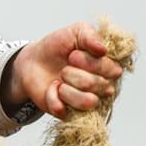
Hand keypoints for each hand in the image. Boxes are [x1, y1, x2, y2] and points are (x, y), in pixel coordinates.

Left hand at [6, 21, 123, 117]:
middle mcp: (104, 88)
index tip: (73, 54)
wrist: (32, 61)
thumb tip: (103, 49)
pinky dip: (52, 96)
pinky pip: (64, 110)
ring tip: (59, 80)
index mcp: (110, 68)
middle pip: (96, 85)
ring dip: (66, 87)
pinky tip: (52, 89)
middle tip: (64, 67)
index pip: (113, 71)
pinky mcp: (69, 114)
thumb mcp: (75, 32)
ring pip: (88, 102)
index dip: (90, 62)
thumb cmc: (58, 46)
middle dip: (72, 72)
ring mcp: (88, 103)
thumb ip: (90, 36)